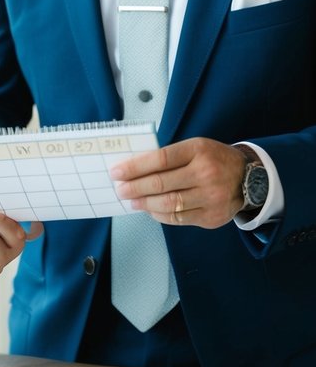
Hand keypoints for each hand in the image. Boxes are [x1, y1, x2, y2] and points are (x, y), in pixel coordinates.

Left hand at [110, 137, 244, 228]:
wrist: (249, 177)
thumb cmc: (213, 159)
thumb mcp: (195, 148)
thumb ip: (169, 157)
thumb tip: (135, 170)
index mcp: (198, 150)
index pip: (160, 159)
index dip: (135, 167)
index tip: (117, 172)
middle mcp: (206, 173)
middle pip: (162, 183)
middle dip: (135, 188)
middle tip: (121, 190)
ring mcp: (211, 197)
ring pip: (169, 204)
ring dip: (145, 204)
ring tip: (132, 201)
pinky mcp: (212, 216)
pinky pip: (179, 218)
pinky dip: (160, 215)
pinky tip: (150, 210)